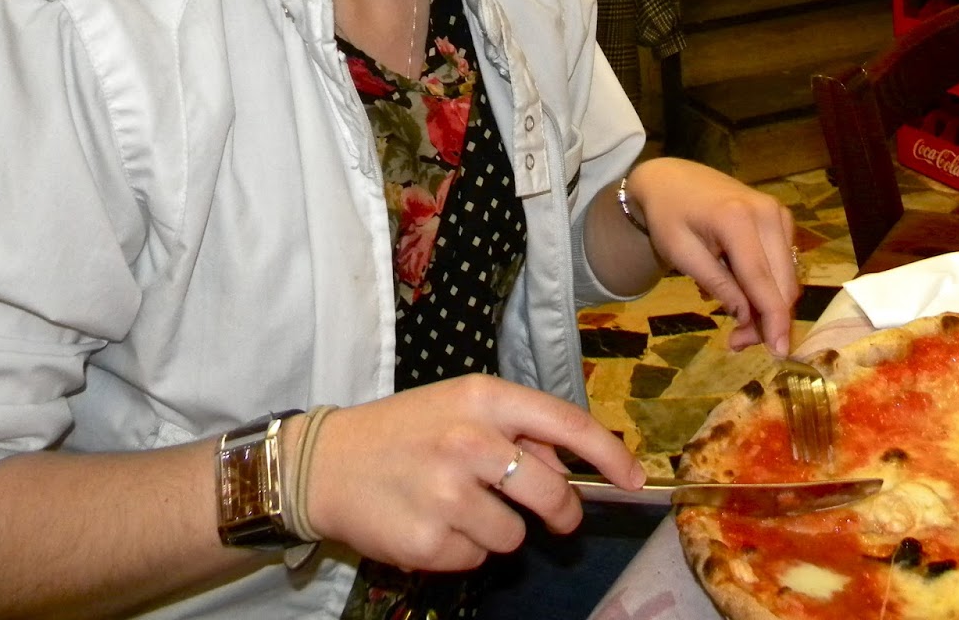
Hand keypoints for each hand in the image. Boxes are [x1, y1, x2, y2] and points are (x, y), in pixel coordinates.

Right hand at [303, 375, 641, 571]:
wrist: (323, 463)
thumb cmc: (404, 431)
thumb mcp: (460, 407)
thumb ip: (518, 429)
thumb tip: (572, 468)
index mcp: (483, 399)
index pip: (567, 424)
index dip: (609, 455)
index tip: (634, 480)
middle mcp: (469, 442)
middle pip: (553, 492)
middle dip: (562, 511)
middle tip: (556, 516)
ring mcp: (447, 494)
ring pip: (515, 534)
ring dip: (498, 529)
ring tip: (456, 505)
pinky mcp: (427, 541)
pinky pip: (475, 559)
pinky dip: (462, 549)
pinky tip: (431, 523)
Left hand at [625, 158, 800, 354]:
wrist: (673, 178)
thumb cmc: (669, 216)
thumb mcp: (680, 253)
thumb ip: (717, 283)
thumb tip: (748, 316)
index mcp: (737, 219)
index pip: (762, 280)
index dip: (773, 320)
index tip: (779, 353)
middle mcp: (767, 213)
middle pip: (782, 282)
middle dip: (768, 320)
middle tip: (736, 342)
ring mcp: (778, 213)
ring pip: (788, 277)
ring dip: (769, 306)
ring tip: (736, 322)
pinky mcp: (781, 218)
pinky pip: (784, 264)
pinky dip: (769, 286)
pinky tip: (741, 290)